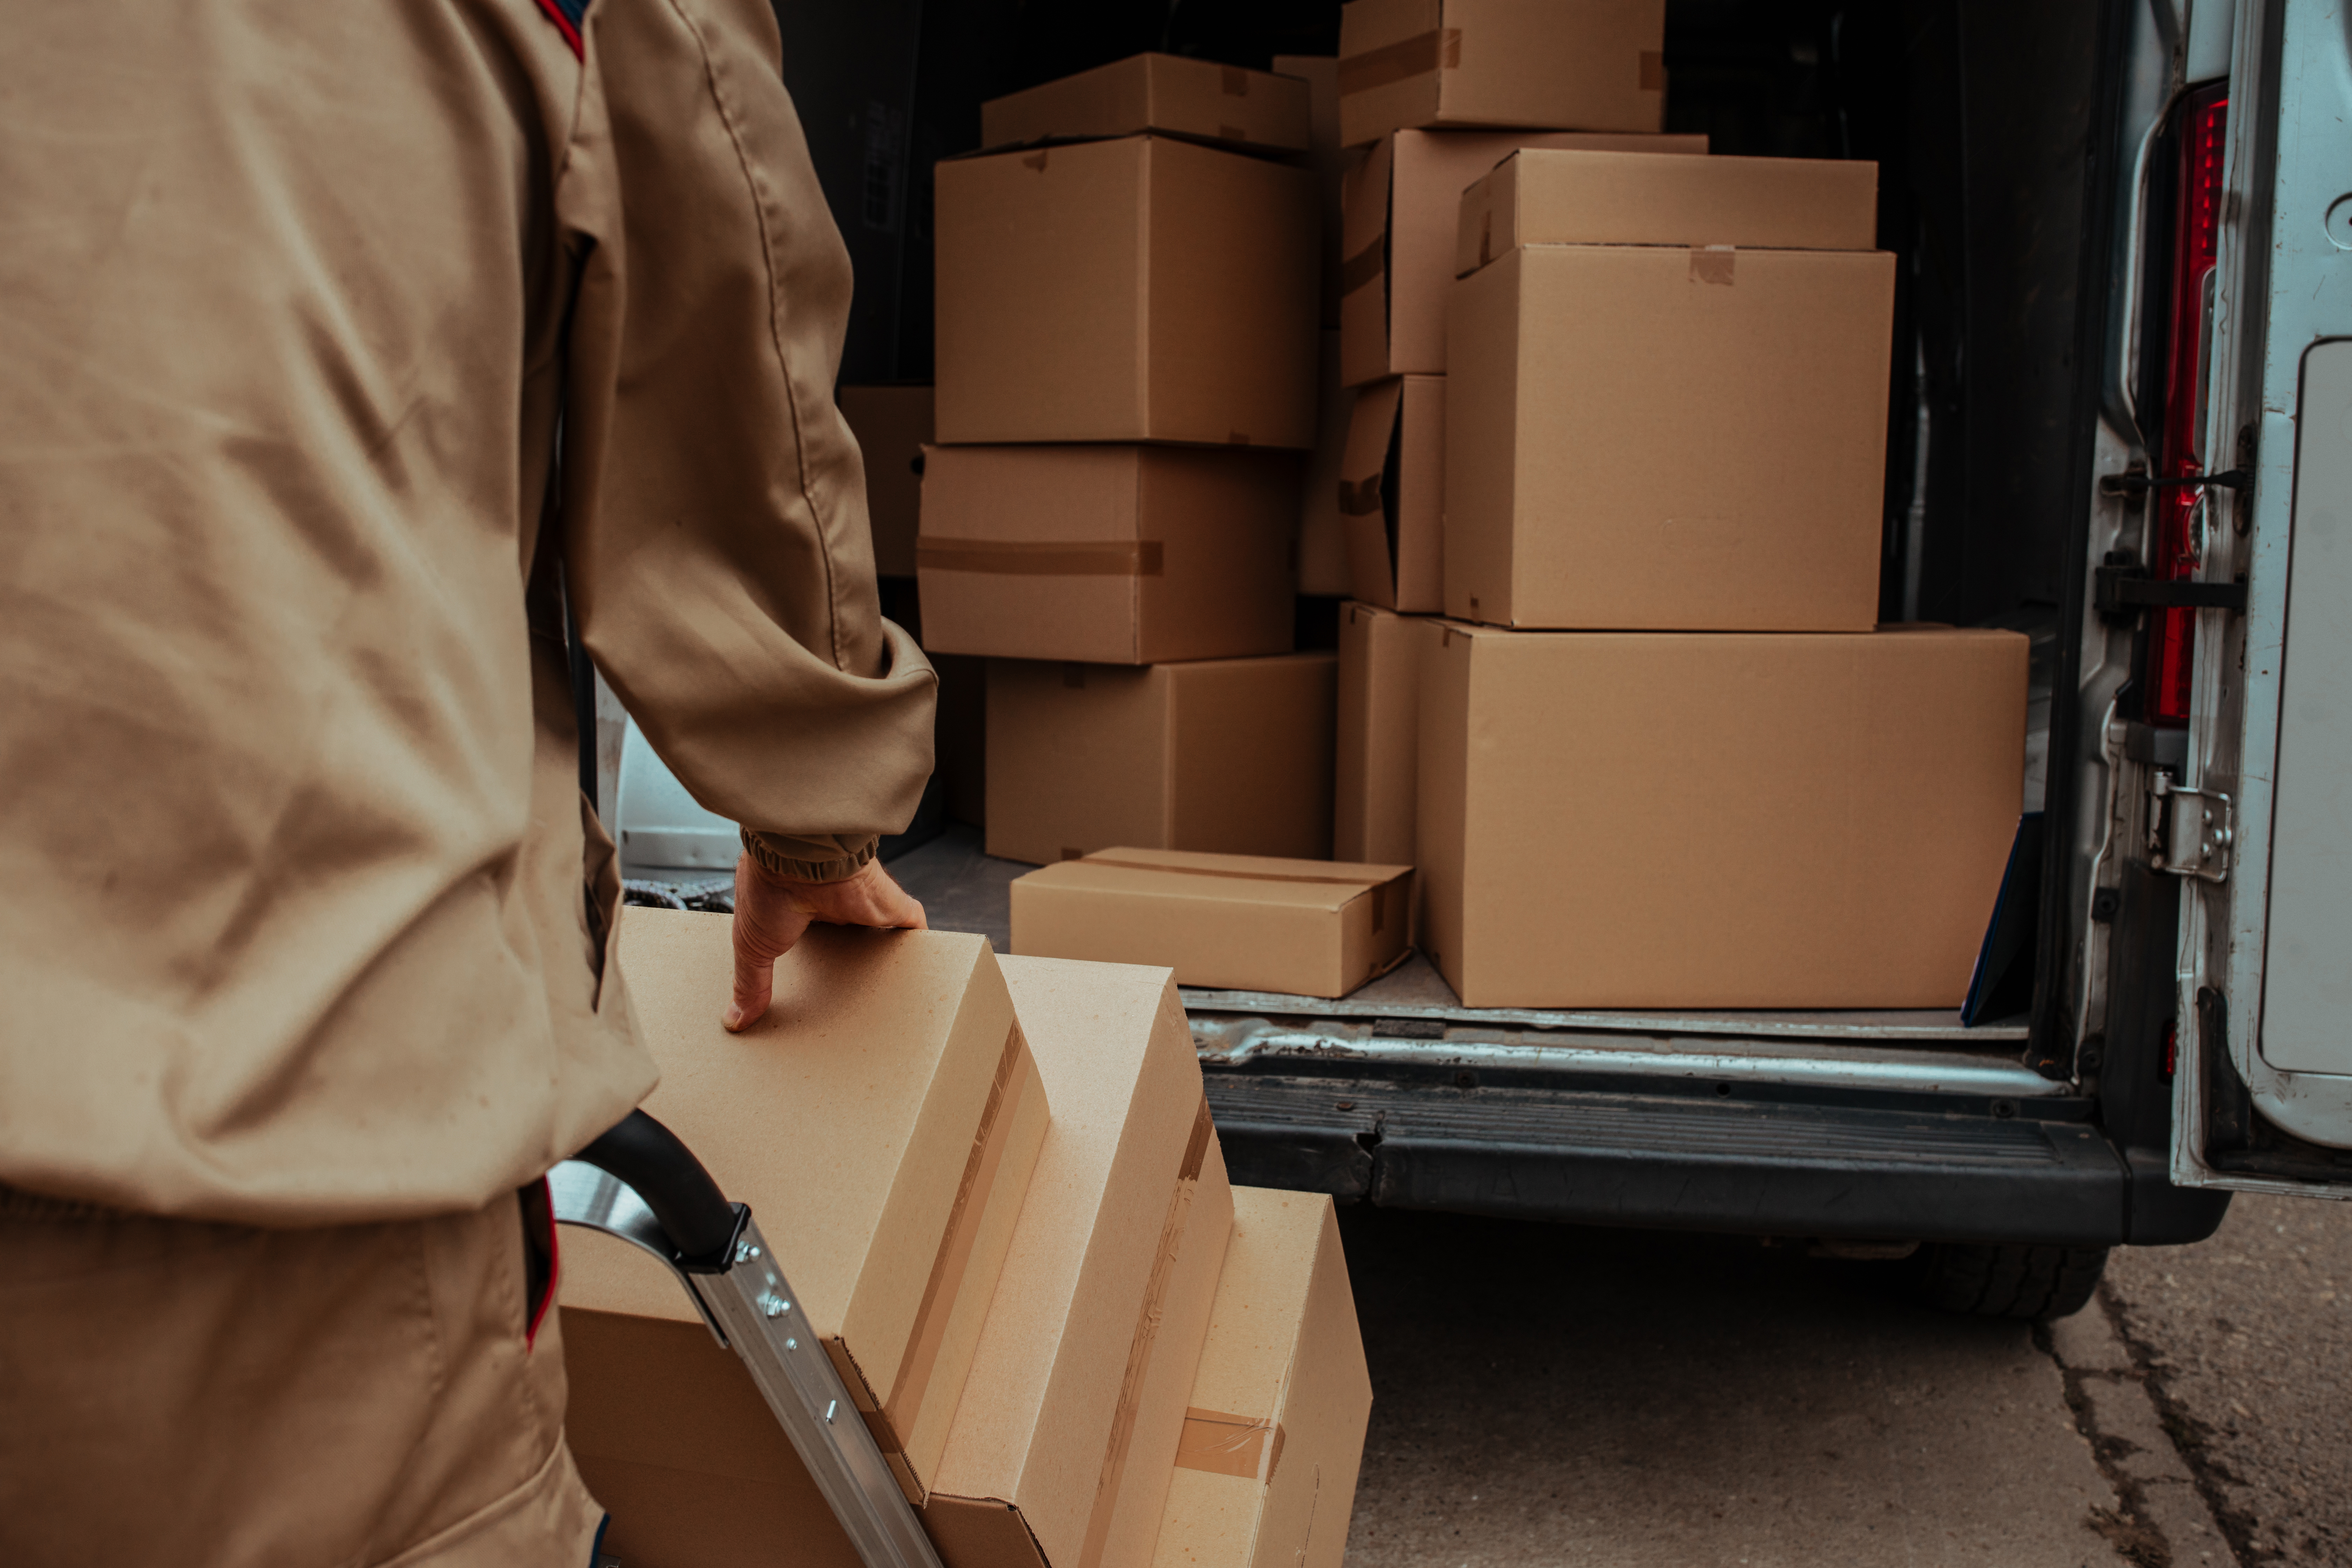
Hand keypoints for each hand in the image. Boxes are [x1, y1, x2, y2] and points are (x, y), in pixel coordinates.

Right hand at [724, 854, 926, 1031]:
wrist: (800, 857)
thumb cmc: (769, 889)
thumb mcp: (753, 946)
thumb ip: (750, 983)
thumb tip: (736, 1019)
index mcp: (799, 905)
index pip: (811, 934)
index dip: (816, 957)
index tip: (815, 985)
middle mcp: (836, 902)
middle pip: (850, 935)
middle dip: (854, 958)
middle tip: (855, 996)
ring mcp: (866, 903)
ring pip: (883, 932)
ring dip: (888, 954)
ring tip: (889, 991)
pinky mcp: (892, 904)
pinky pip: (915, 925)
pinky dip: (922, 943)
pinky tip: (926, 967)